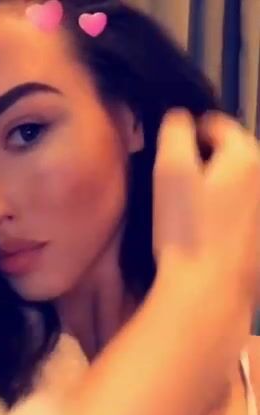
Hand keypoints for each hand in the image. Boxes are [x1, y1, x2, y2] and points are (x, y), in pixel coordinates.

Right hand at [154, 110, 259, 312]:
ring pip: (240, 187)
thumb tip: (181, 119)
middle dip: (207, 165)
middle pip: (233, 156)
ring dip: (219, 192)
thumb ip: (174, 130)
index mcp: (246, 156)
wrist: (207, 293)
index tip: (169, 163)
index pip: (215, 124)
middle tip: (180, 194)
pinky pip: (243, 217)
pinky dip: (229, 219)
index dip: (188, 137)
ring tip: (195, 218)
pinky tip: (210, 238)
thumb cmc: (186, 232)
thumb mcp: (169, 171)